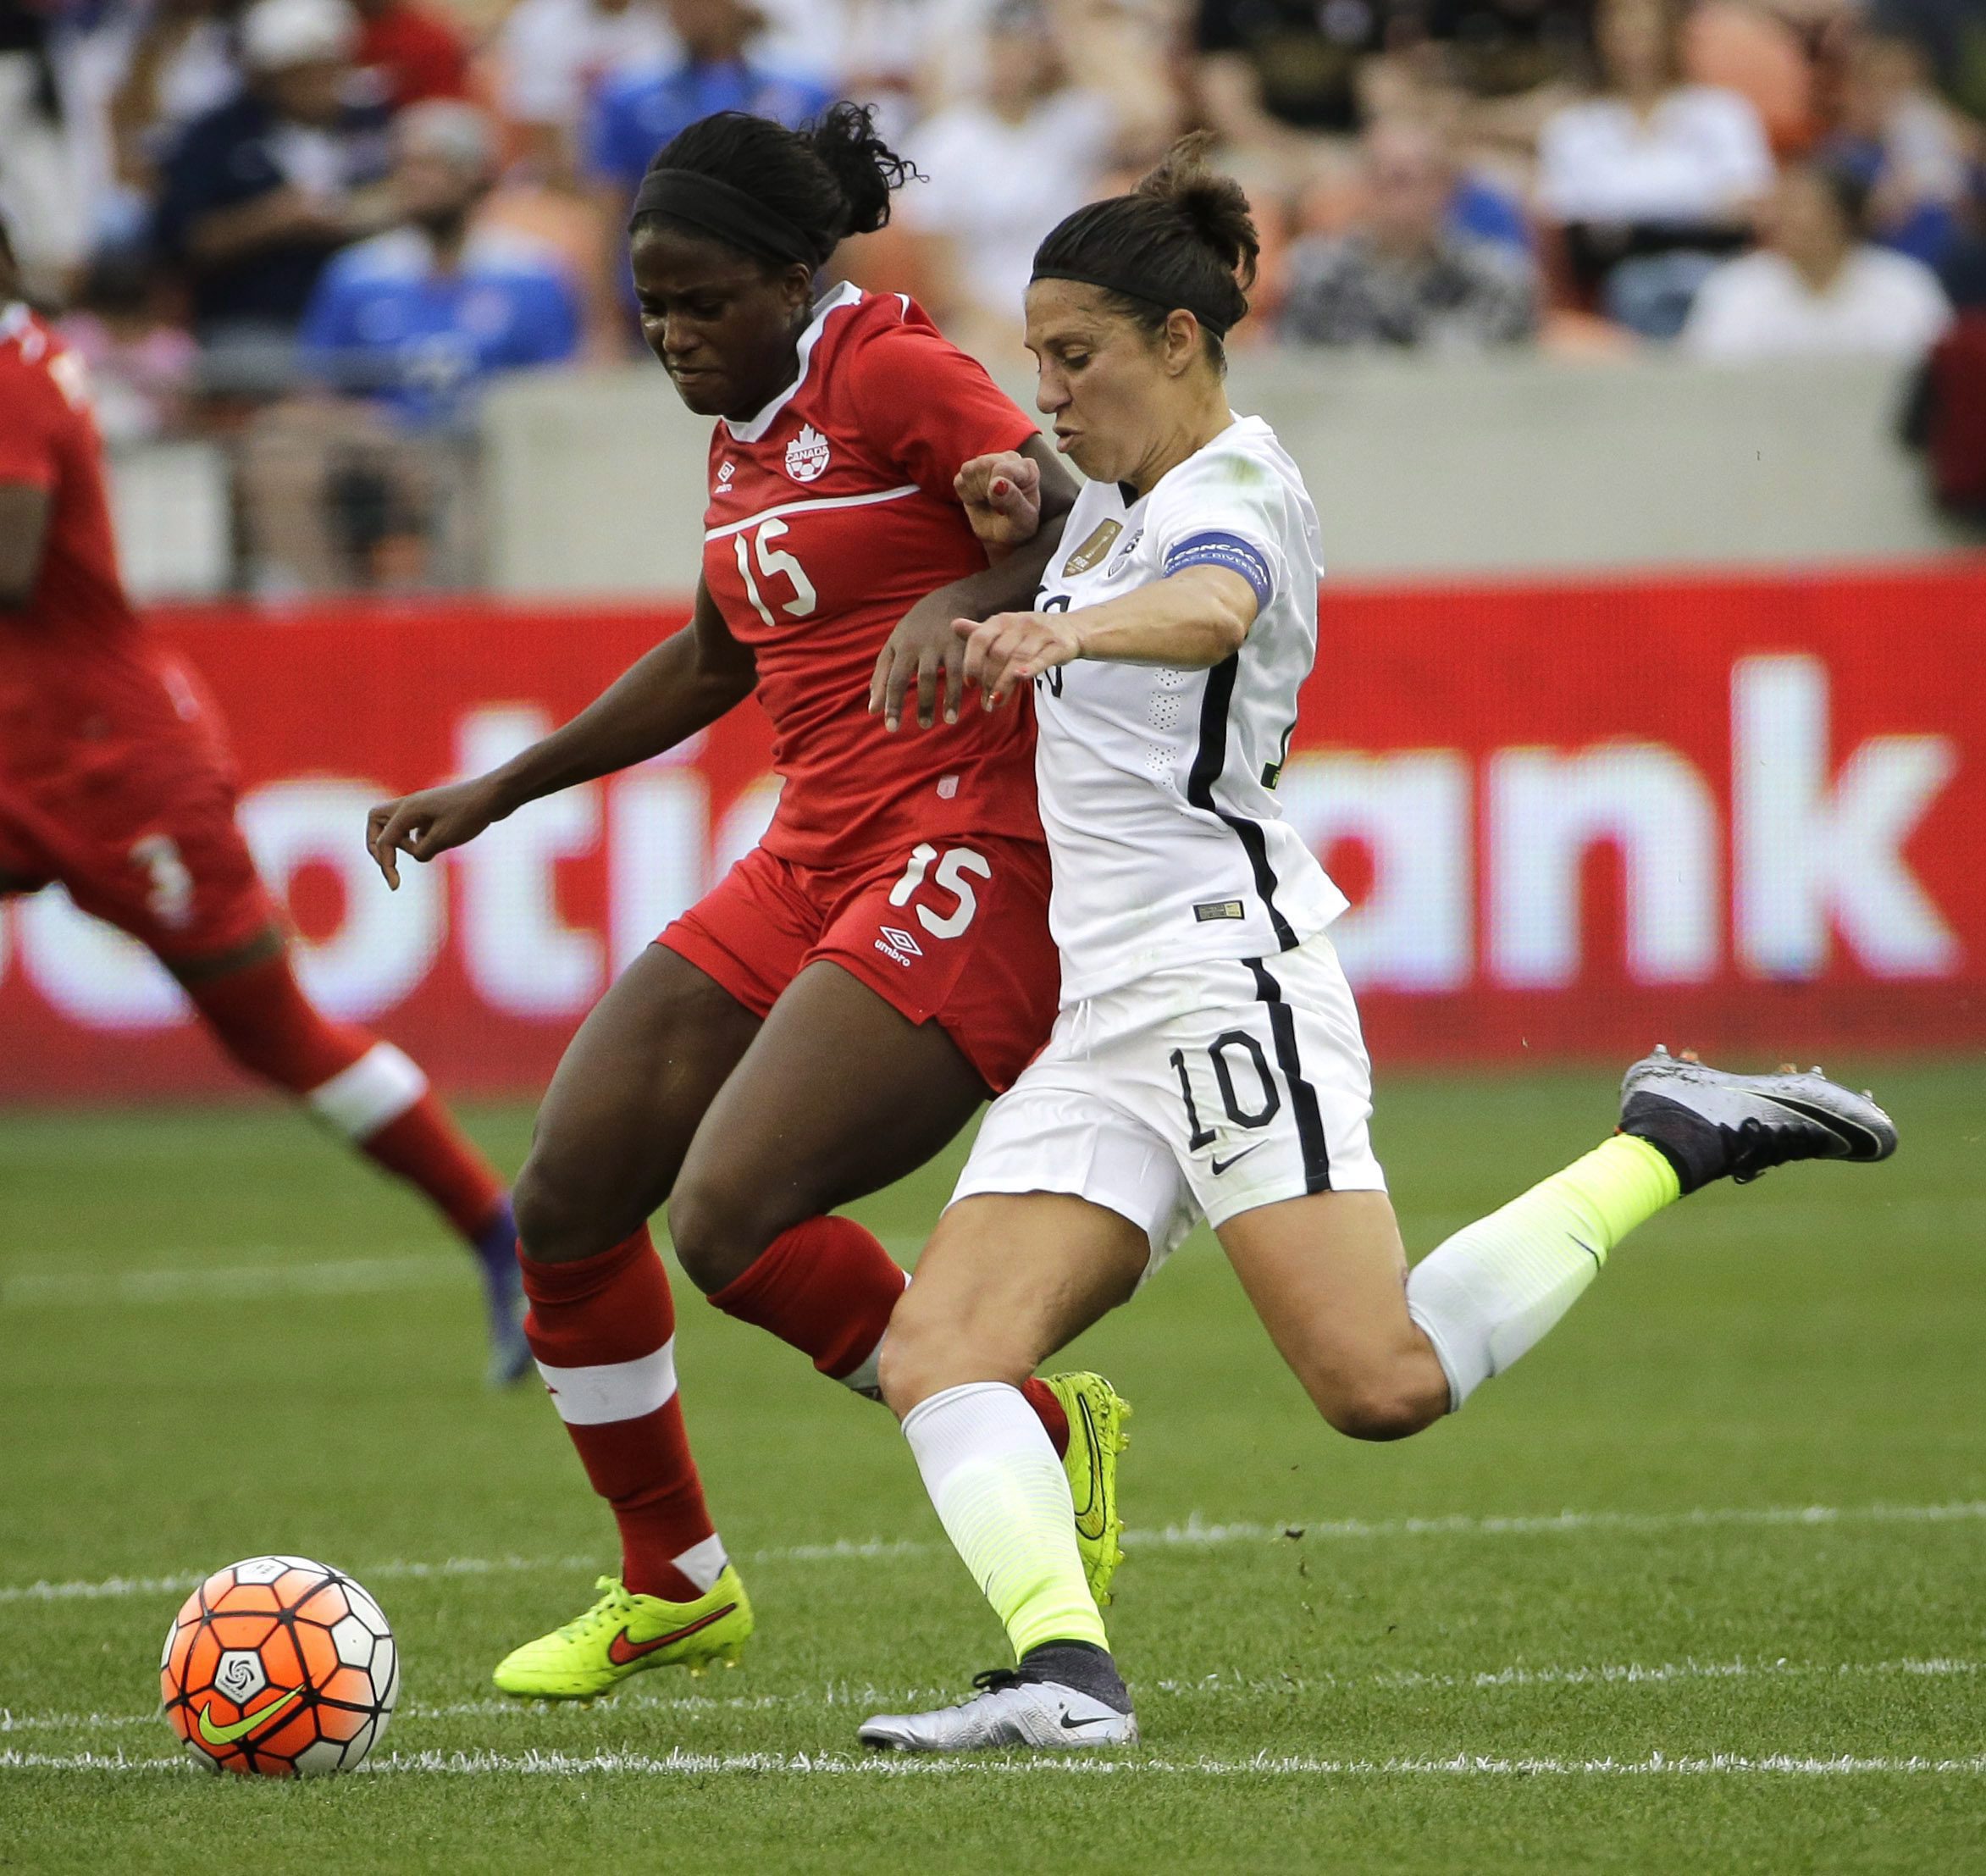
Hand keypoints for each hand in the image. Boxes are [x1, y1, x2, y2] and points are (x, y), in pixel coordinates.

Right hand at [365, 776, 507, 888]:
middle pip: (376, 820)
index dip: (386, 866)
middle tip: (388, 863)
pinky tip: (435, 844)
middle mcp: (410, 805)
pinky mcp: (435, 811)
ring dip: (399, 841)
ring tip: (423, 850)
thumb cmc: (470, 814)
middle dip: (377, 843)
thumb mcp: (444, 839)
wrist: (495, 795)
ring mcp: (422, 807)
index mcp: (408, 810)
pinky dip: (416, 838)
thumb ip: (422, 851)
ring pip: (395, 822)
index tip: (395, 886)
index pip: (384, 841)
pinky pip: (414, 826)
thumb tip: (417, 855)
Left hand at [870, 590, 971, 730]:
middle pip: (924, 677)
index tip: (891, 728)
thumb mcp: (893, 647)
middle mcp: (925, 645)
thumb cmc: (914, 630)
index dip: (892, 704)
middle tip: (924, 727)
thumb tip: (872, 710)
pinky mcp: (968, 643)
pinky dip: (972, 685)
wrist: (947, 600)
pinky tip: (975, 701)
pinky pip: (970, 669)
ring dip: (951, 698)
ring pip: (950, 674)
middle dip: (924, 703)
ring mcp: (948, 643)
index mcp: (903, 647)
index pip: (894, 679)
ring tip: (950, 721)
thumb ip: (881, 678)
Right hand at [954, 451, 1041, 556]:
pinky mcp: (971, 472)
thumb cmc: (1018, 527)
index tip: (1005, 507)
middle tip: (997, 505)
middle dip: (986, 490)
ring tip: (989, 502)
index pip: (1003, 469)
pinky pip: (959, 481)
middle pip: (984, 464)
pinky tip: (979, 500)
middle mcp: (1009, 459)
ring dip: (976, 492)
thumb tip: (997, 484)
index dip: (998, 491)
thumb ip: (1013, 501)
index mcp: (1027, 468)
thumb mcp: (1022, 520)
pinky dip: (966, 496)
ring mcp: (989, 462)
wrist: (1004, 537)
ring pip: (969, 470)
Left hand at [955, 608, 1082, 708]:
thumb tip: (953, 625)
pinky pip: (1043, 658)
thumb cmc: (1031, 633)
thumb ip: (980, 632)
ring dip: (1005, 683)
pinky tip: (1020, 678)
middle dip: (989, 680)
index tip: (969, 684)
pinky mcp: (1059, 645)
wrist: (1071, 628)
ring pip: (1018, 658)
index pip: (981, 638)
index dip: (972, 661)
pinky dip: (1031, 668)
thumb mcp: (1005, 630)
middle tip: (985, 702)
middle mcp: (1020, 623)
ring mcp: (1041, 633)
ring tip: (996, 702)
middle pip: (998, 653)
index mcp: (1002, 620)